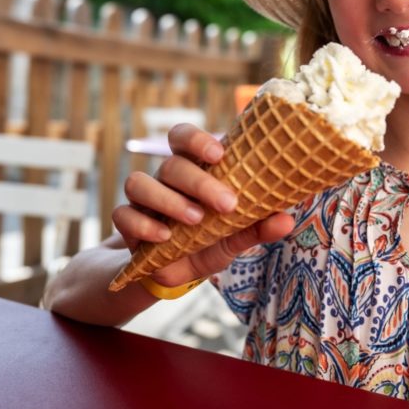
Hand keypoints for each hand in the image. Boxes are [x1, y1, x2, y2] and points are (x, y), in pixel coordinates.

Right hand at [114, 123, 294, 286]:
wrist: (176, 271)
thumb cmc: (208, 241)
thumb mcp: (235, 237)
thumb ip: (257, 227)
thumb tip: (286, 219)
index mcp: (191, 168)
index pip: (182, 137)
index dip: (196, 139)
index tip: (220, 154)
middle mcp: (164, 178)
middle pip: (171, 164)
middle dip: (199, 182)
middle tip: (226, 204)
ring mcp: (142, 198)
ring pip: (138, 182)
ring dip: (168, 200)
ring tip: (196, 219)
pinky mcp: (127, 222)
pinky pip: (122, 214)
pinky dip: (143, 225)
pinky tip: (164, 237)